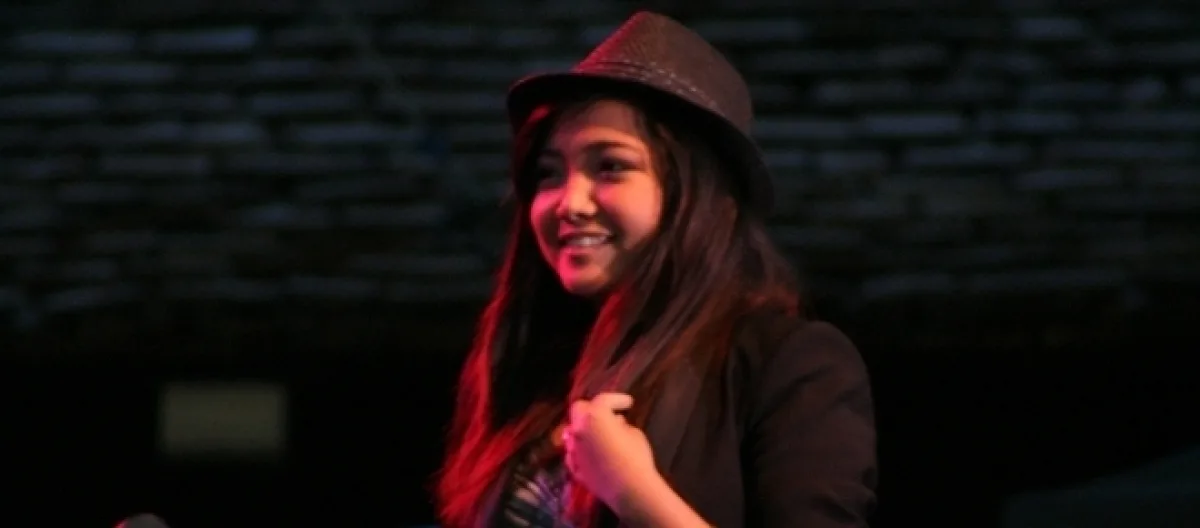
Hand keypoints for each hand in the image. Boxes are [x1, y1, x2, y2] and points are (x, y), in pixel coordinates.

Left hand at [562, 392, 657, 511]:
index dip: (617, 399)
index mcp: (595, 416)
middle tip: (607, 413)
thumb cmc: (636, 457)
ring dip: (586, 429)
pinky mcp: (574, 467)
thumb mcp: (635, 434)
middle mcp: (579, 429)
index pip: (603, 400)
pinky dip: (583, 448)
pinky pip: (575, 452)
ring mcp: (574, 449)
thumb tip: (616, 423)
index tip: (629, 403)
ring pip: (574, 432)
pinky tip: (594, 452)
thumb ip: (622, 425)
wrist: (629, 489)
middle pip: (579, 410)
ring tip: (601, 434)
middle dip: (592, 408)